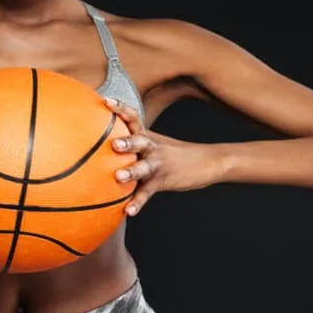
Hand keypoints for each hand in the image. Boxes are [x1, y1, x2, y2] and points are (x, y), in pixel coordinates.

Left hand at [105, 97, 219, 215]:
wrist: (208, 161)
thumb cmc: (172, 153)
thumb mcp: (155, 142)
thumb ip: (133, 141)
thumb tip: (105, 142)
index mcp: (147, 135)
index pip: (133, 117)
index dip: (120, 108)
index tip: (105, 101)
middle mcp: (152, 147)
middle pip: (139, 141)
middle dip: (127, 141)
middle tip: (114, 143)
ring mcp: (159, 164)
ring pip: (144, 167)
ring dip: (131, 171)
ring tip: (119, 176)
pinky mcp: (164, 180)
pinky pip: (148, 193)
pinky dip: (138, 202)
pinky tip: (129, 211)